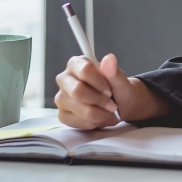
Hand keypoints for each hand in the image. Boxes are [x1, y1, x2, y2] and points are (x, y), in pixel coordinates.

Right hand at [55, 54, 169, 128]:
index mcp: (76, 64)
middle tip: (111, 104)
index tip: (109, 90)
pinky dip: (93, 123)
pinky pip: (77, 122)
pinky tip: (99, 117)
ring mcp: (61, 98)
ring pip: (79, 109)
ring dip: (99, 113)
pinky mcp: (63, 115)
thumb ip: (113, 71)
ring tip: (107, 111)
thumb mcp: (120, 80)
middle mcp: (64, 79)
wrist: (118, 105)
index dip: (99, 82)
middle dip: (99, 100)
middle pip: (77, 91)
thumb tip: (109, 58)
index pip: (84, 70)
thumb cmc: (116, 89)